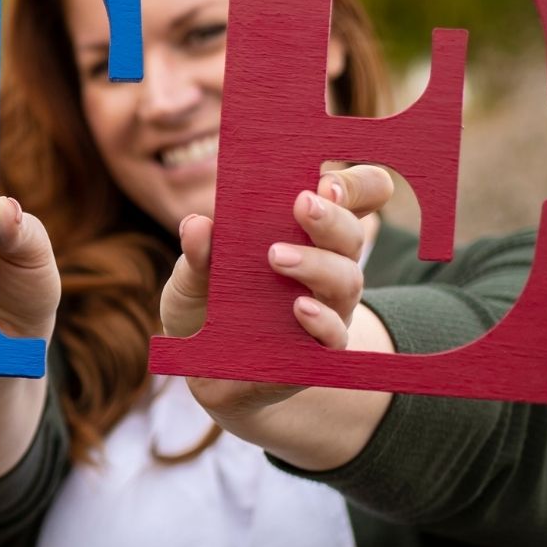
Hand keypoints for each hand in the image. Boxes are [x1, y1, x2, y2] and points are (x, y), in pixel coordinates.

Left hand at [163, 164, 393, 422]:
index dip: (354, 184)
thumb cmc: (207, 305)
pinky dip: (321, 320)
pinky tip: (299, 308)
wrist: (204, 367)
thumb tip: (197, 225)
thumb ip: (197, 253)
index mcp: (303, 234)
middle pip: (351, 235)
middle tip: (303, 204)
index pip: (353, 199)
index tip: (326, 179)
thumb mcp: (192, 276)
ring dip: (318, 264)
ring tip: (277, 257)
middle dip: (332, 217)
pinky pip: (335, 335)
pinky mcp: (318, 350)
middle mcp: (326, 266)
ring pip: (348, 280)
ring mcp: (328, 308)